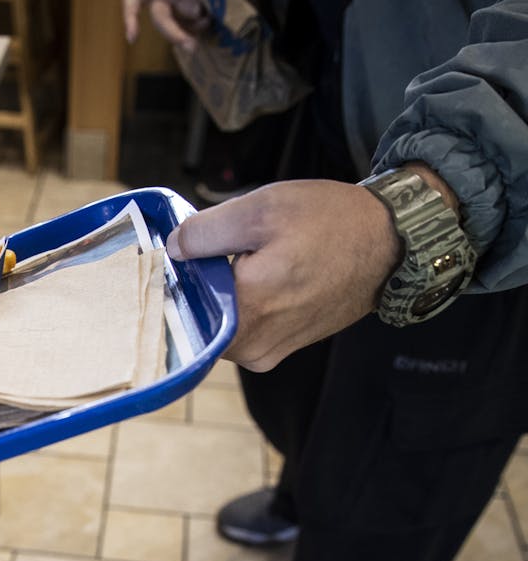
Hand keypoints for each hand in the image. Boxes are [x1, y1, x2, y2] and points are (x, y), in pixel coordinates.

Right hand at [122, 0, 213, 51]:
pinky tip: (210, 21)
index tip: (133, 38)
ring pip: (180, 21)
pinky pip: (194, 20)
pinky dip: (202, 23)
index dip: (131, 18)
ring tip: (207, 21)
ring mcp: (176, 2)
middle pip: (161, 19)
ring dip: (192, 26)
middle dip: (175, 34)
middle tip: (191, 47)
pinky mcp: (193, 6)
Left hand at [165, 180, 402, 370]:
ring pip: (217, 327)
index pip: (178, 310)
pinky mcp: (281, 349)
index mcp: (248, 309)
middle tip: (203, 254)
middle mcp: (254, 344)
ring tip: (234, 263)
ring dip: (217, 298)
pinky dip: (238, 307)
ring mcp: (268, 352)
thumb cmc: (330, 222)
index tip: (173, 259)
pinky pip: (240, 331)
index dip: (171, 282)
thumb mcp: (262, 209)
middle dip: (194, 289)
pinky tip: (251, 278)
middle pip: (196, 322)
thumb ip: (206, 232)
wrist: (390, 242)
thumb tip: (172, 249)